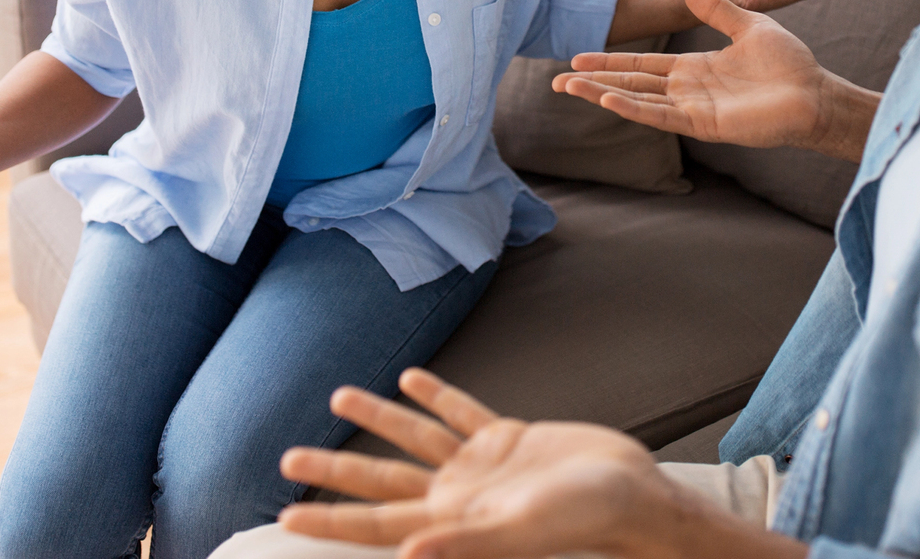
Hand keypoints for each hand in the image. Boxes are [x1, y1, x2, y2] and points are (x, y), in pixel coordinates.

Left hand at [278, 369, 695, 558]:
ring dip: (378, 418)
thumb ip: (464, 543)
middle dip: (335, 472)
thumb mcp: (521, 531)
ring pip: (416, 439)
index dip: (330, 519)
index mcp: (453, 522)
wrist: (635, 497)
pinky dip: (436, 397)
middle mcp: (458, 496)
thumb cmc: (584, 520)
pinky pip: (461, 414)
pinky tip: (412, 379)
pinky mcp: (509, 439)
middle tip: (287, 458)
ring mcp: (481, 467)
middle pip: (382, 482)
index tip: (283, 512)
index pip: (376, 524)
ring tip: (339, 397)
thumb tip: (407, 556)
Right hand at [554, 0, 875, 158]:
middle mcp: (688, 90)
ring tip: (570, 89)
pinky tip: (609, 100)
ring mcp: (694, 109)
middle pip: (631, 84)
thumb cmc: (788, 63)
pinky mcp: (705, 124)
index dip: (610, 62)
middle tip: (557, 81)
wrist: (814, 92)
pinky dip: (635, 108)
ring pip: (639, 101)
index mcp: (695, 68)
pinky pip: (662, 116)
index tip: (578, 58)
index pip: (642, 65)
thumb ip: (717, 11)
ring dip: (604, 95)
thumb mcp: (748, 25)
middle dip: (594, 82)